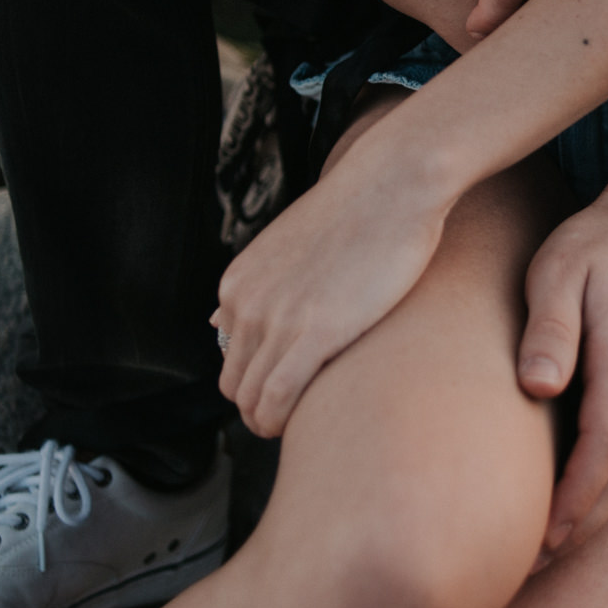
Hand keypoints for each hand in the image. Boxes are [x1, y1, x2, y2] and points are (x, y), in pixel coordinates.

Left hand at [211, 129, 454, 436]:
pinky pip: (278, 399)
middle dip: (259, 409)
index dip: (256, 381)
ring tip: (302, 424)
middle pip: (233, 385)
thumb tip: (216, 319)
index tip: (288, 390)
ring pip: (251, 399)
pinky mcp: (312, 333)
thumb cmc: (357, 214)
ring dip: (270, 422)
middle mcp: (244, 304)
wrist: (392, 182)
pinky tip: (306, 424)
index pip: (228, 358)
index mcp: (236, 285)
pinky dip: (283, 421)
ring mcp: (274, 320)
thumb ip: (258, 286)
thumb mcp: (288, 247)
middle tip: (296, 415)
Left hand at [518, 131, 607, 563]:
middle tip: (528, 568)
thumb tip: (536, 387)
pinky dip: (603, 492)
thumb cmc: (595, 247)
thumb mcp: (558, 271)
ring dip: (592, 518)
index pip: (605, 446)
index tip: (540, 539)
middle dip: (580, 528)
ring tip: (542, 553)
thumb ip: (549, 328)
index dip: (574, 499)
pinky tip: (570, 509)